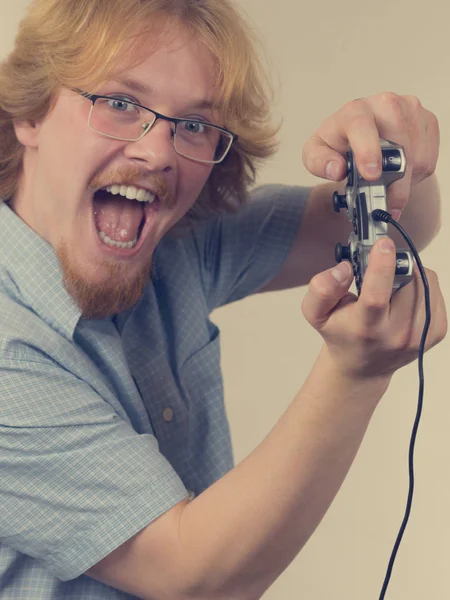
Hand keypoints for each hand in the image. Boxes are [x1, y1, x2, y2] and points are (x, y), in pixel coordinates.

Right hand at [301, 238, 446, 379]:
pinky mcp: (436, 331)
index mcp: (365, 330)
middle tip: (379, 271)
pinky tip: (404, 296)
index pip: (376, 297)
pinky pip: (434, 289)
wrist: (363, 366)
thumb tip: (345, 268)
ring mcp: (421, 335)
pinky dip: (420, 284)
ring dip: (408, 274)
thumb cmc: (340, 333)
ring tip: (391, 287)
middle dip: (394, 267)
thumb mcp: (316, 313)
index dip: (381, 267)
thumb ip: (322, 288)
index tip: (383, 244)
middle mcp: (397, 335)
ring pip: (424, 281)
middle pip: (404, 282)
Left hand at [302, 93, 439, 219]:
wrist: (360, 136)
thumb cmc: (339, 143)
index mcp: (354, 111)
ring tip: (389, 186)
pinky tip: (400, 175)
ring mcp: (410, 110)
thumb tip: (336, 169)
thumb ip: (319, 162)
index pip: (361, 125)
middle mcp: (385, 104)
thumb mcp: (317, 153)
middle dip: (394, 178)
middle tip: (387, 202)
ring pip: (417, 154)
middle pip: (399, 141)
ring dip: (405, 180)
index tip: (371, 175)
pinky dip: (416, 175)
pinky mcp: (427, 122)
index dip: (368, 151)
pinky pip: (429, 157)